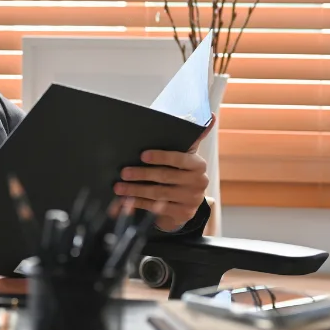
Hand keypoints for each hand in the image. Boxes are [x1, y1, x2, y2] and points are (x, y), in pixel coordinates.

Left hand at [114, 115, 214, 231]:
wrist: (185, 203)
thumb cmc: (180, 173)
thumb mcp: (185, 157)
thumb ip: (191, 138)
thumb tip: (210, 116)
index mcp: (198, 165)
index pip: (179, 159)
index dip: (161, 157)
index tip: (142, 155)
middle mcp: (198, 182)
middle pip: (165, 176)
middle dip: (142, 174)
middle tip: (123, 172)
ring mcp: (191, 200)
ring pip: (158, 193)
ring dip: (136, 190)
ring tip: (119, 186)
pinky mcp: (183, 213)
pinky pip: (157, 208)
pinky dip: (139, 203)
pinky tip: (126, 200)